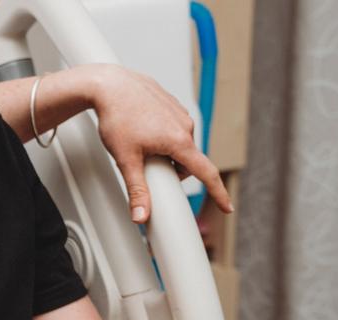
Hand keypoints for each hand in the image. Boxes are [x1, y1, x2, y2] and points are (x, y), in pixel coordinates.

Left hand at [86, 64, 232, 222]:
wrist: (110, 85)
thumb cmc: (117, 116)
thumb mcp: (126, 159)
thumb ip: (136, 189)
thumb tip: (140, 217)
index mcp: (179, 140)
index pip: (205, 173)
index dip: (217, 192)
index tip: (228, 207)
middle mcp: (185, 126)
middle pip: (187, 162)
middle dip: (170, 170)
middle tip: (145, 165)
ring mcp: (180, 114)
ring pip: (179, 146)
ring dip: (165, 153)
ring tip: (139, 144)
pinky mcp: (173, 106)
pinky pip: (172, 130)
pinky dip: (161, 138)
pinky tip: (141, 130)